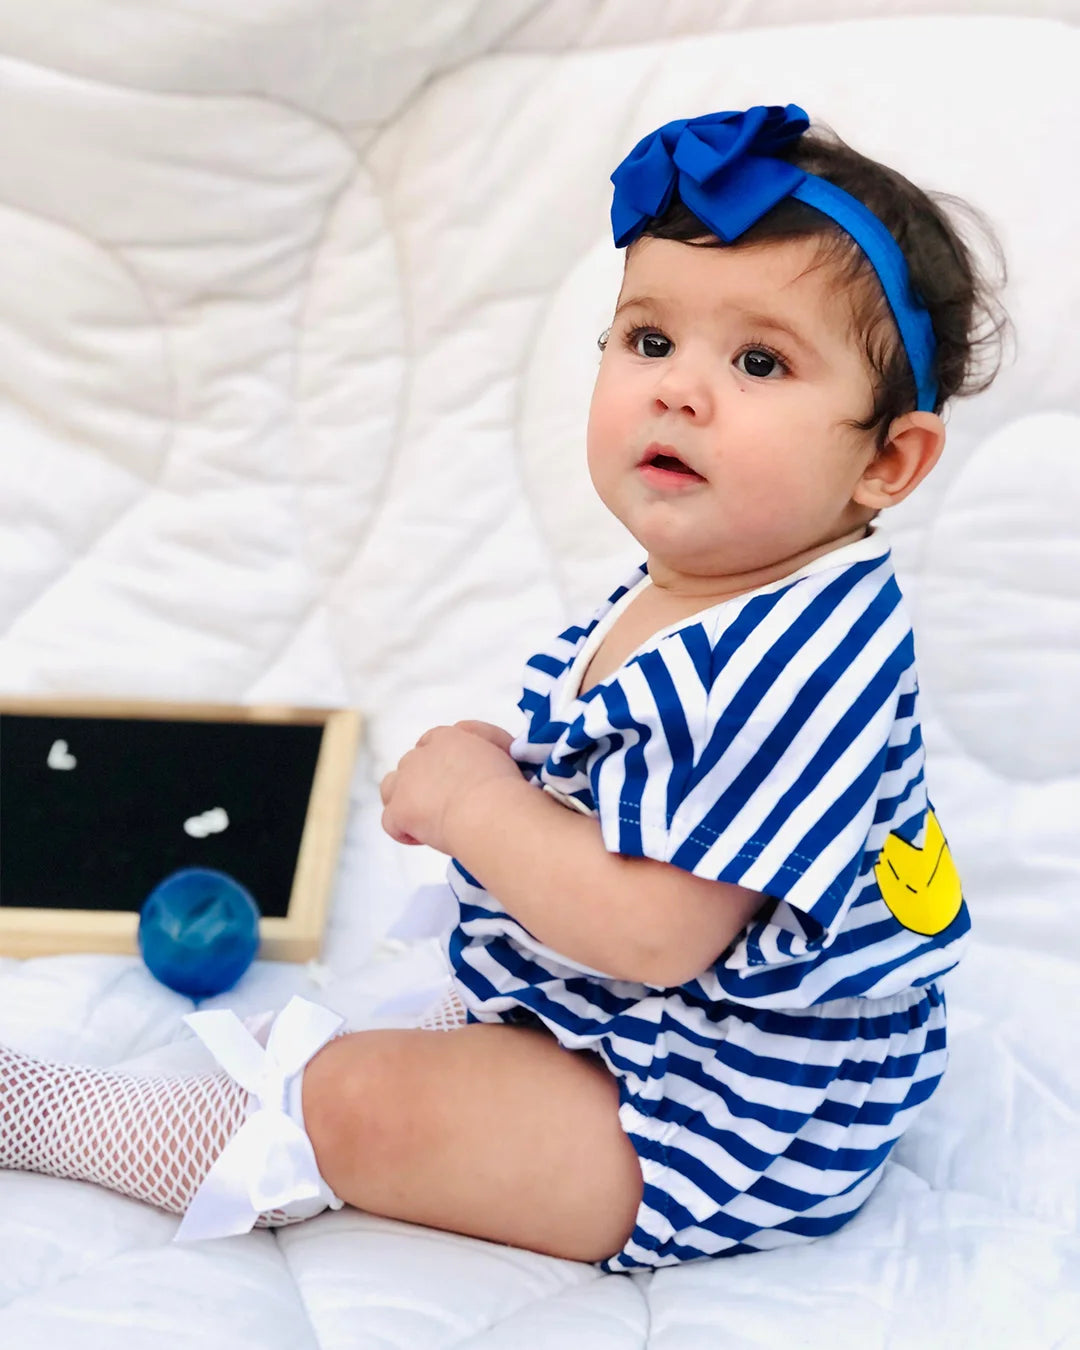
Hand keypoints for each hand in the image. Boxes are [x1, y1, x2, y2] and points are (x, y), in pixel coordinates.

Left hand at [379, 720, 523, 853]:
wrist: (490, 810)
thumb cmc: (505, 786)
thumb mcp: (503, 755)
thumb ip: (487, 753)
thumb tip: (483, 765)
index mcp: (448, 738)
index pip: (433, 742)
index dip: (442, 763)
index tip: (459, 781)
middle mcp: (421, 754)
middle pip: (412, 765)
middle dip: (425, 782)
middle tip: (450, 804)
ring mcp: (406, 782)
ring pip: (391, 787)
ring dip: (404, 800)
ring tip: (426, 818)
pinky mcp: (399, 809)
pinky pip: (391, 822)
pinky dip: (404, 831)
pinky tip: (424, 838)